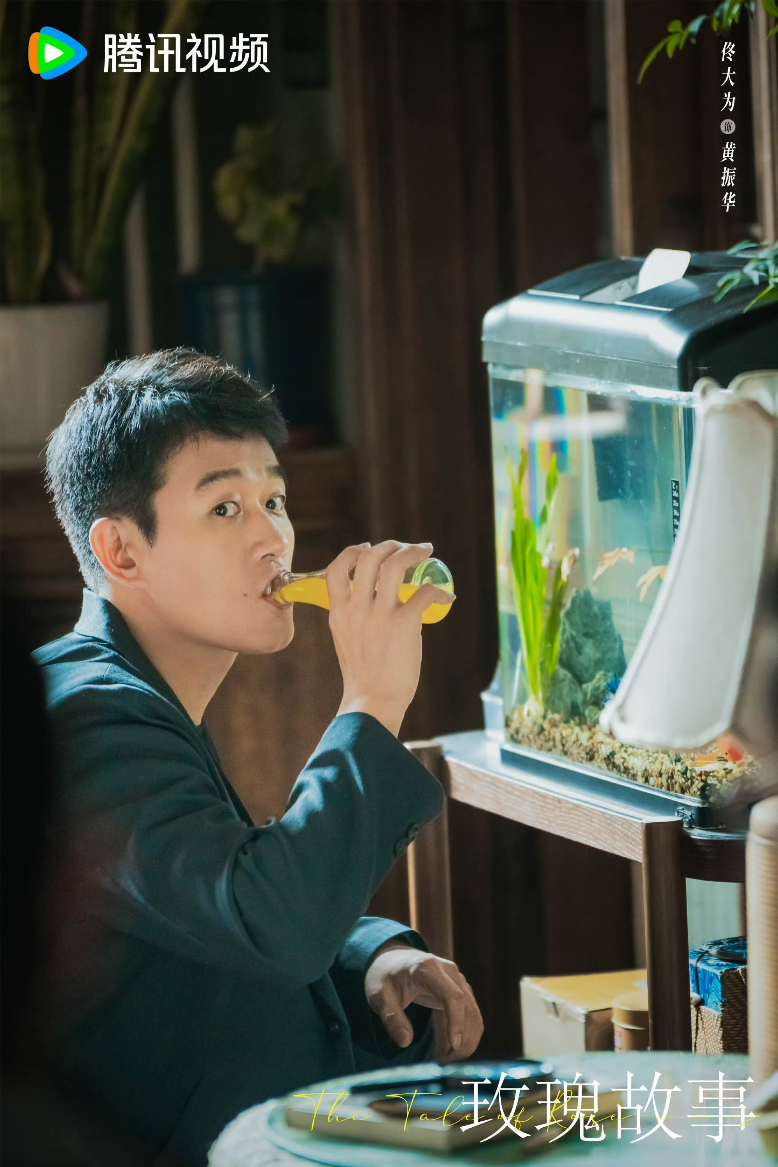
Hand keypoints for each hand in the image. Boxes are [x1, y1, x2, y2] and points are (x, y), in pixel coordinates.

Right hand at [328, 541, 454, 736]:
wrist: (372, 702)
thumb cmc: (363, 675)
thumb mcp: (346, 639)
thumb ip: (355, 615)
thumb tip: (376, 598)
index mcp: (339, 611)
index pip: (337, 568)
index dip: (353, 551)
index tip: (367, 547)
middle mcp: (357, 608)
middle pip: (369, 557)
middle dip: (390, 545)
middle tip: (406, 547)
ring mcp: (379, 615)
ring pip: (395, 566)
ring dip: (413, 552)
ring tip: (426, 551)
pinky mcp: (404, 625)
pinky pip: (424, 593)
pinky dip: (439, 591)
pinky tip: (446, 597)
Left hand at [364, 942, 482, 1061]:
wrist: (392, 960)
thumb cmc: (384, 976)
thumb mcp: (379, 996)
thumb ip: (391, 1018)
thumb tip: (405, 1042)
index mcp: (428, 969)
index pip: (452, 996)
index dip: (457, 1021)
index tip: (454, 1046)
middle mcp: (449, 972)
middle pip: (467, 1008)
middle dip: (461, 1040)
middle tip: (444, 1065)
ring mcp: (458, 980)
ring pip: (473, 1014)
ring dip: (465, 1041)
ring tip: (445, 1062)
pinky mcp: (461, 990)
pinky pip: (471, 1016)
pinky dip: (465, 1036)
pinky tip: (449, 1052)